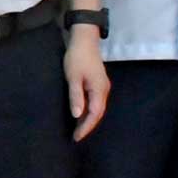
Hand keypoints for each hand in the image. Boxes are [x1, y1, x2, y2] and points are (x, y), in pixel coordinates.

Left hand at [64, 26, 109, 141]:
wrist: (84, 40)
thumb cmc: (77, 58)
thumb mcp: (73, 77)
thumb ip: (76, 96)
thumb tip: (77, 115)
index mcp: (99, 90)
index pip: (94, 114)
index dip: (86, 127)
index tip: (76, 137)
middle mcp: (104, 90)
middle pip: (98, 113)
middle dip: (87, 126)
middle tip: (76, 136)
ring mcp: (102, 87)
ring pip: (97, 108)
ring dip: (88, 119)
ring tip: (77, 129)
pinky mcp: (98, 83)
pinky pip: (95, 102)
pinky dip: (89, 110)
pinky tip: (81, 114)